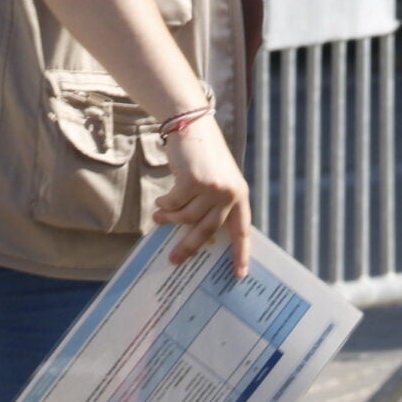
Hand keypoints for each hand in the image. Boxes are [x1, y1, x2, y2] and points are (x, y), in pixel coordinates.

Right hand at [150, 115, 251, 276]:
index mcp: (240, 195)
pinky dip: (165, 204)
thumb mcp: (217, 180)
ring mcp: (212, 188)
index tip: (239, 275)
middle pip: (207, 230)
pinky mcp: (193, 182)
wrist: (193, 126)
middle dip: (188, 247)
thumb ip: (212, 205)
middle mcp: (230, 193)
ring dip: (169, 219)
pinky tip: (161, 201)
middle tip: (174, 260)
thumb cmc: (203, 156)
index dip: (240, 254)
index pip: (242, 230)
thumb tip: (194, 235)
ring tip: (159, 216)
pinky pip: (173, 204)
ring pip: (186, 217)